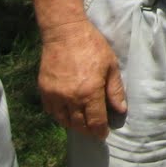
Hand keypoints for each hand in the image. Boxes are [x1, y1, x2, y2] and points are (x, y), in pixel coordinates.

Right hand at [38, 19, 126, 138]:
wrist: (65, 32)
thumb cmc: (92, 46)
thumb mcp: (111, 65)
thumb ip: (115, 90)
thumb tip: (121, 110)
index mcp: (90, 93)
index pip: (95, 122)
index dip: (100, 131)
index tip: (104, 134)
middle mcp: (71, 98)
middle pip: (79, 125)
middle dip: (88, 130)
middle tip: (94, 130)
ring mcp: (55, 96)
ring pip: (63, 121)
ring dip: (73, 125)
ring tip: (81, 123)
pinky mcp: (44, 90)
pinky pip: (51, 111)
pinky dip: (59, 116)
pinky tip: (66, 113)